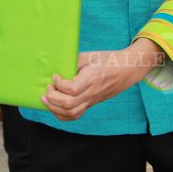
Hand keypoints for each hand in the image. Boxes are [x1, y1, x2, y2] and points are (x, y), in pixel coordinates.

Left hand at [42, 39, 162, 120]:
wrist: (126, 70)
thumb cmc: (108, 59)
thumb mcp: (90, 55)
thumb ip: (73, 61)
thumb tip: (56, 66)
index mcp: (92, 78)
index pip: (72, 89)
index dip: (60, 84)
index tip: (55, 76)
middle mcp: (92, 93)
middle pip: (69, 104)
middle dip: (52, 98)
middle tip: (48, 87)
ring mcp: (91, 101)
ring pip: (70, 114)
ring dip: (54, 108)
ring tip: (46, 98)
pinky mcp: (90, 104)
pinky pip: (75, 116)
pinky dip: (61, 114)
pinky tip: (54, 106)